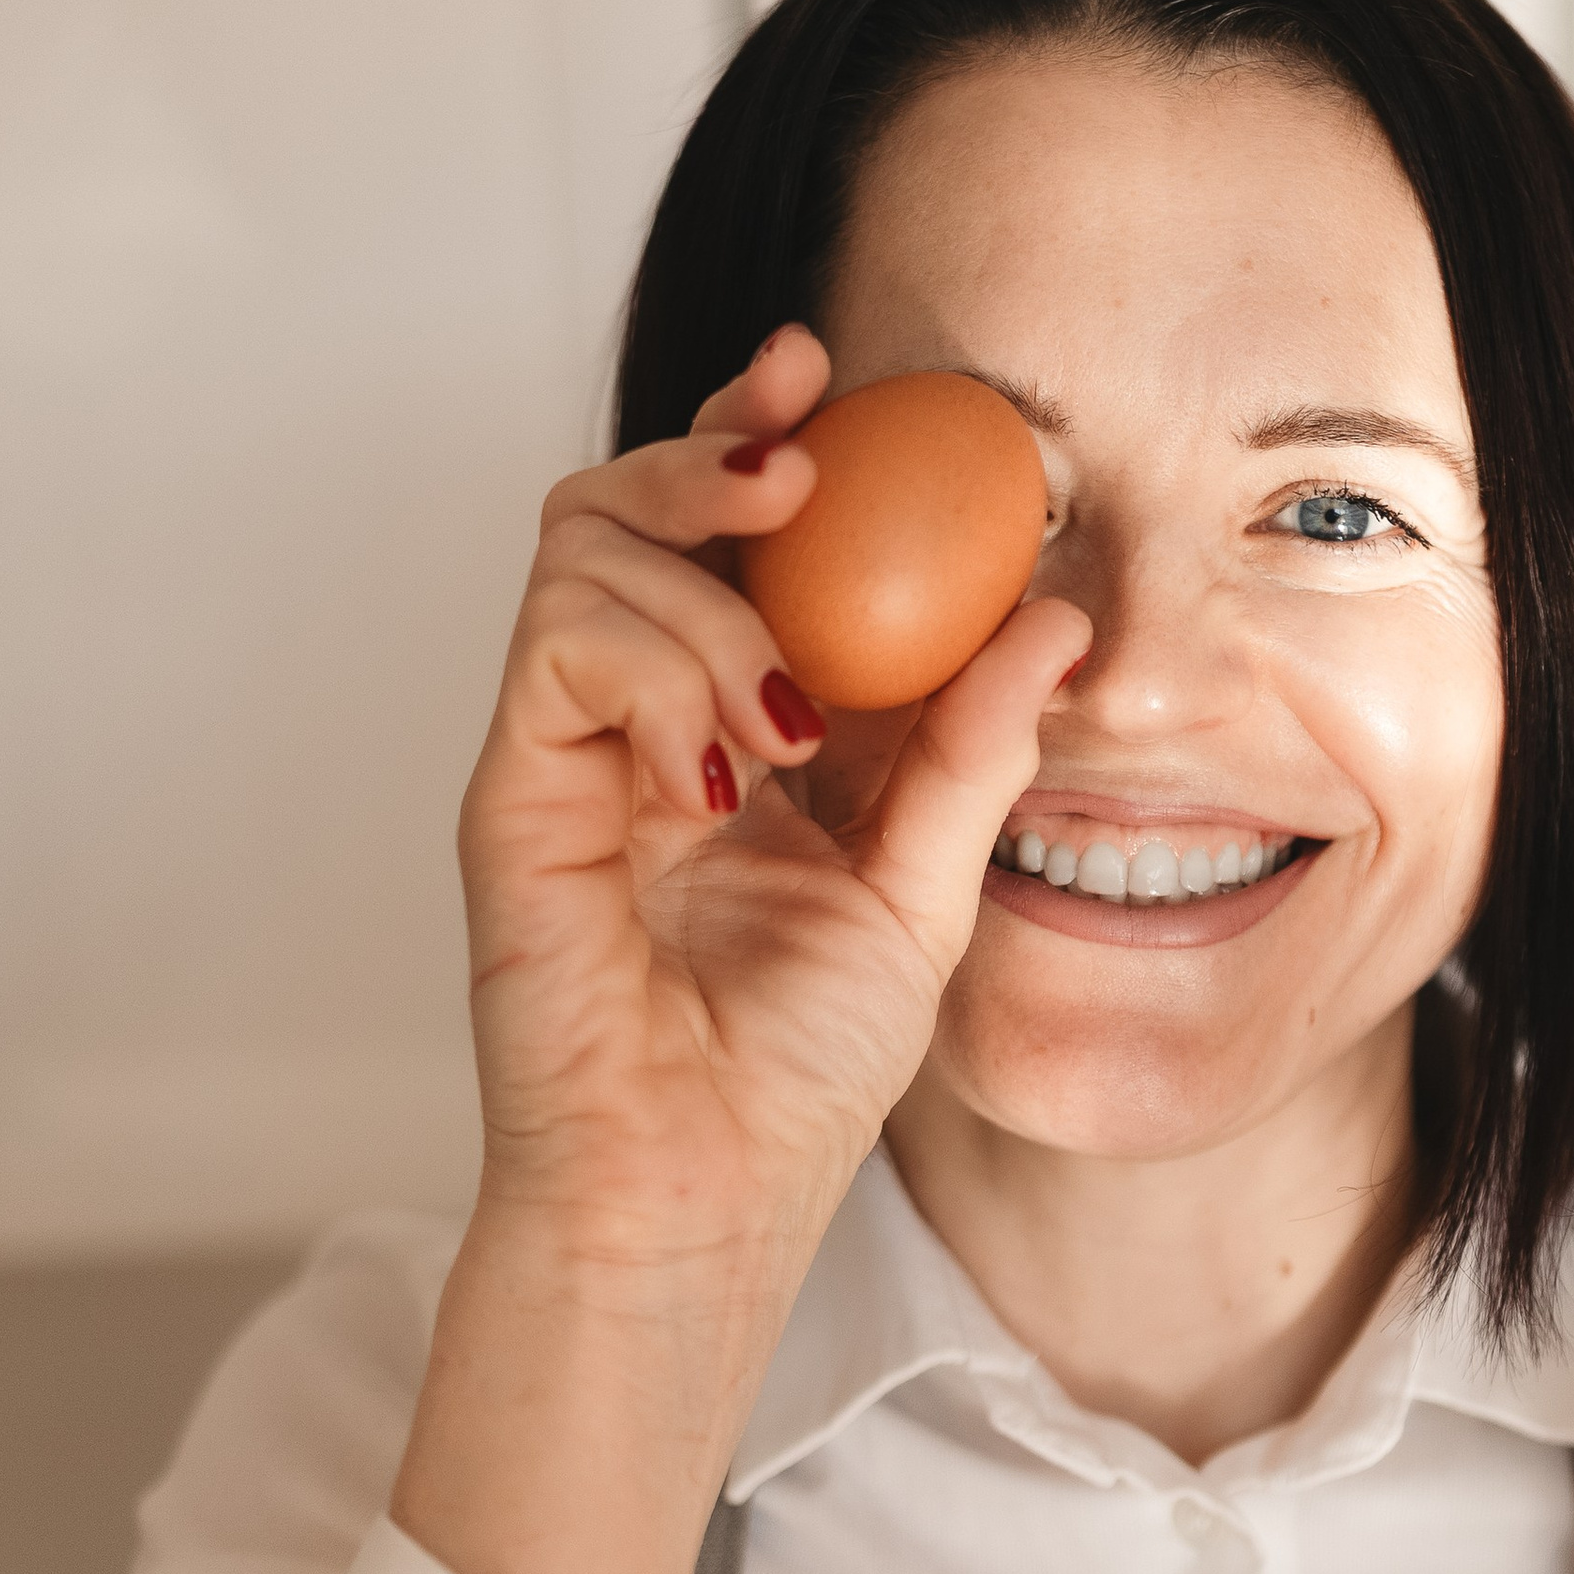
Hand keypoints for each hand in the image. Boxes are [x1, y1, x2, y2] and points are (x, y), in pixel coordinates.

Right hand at [392, 330, 1087, 1573]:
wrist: (702, 1196)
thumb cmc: (794, 1074)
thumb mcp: (924, 889)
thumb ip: (974, 751)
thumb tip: (1061, 615)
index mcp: (731, 723)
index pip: (725, 538)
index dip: (765, 435)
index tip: (835, 378)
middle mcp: (636, 716)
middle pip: (632, 504)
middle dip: (711, 447)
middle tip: (797, 463)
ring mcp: (565, 749)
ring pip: (586, 548)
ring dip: (709, 598)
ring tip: (788, 720)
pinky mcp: (512, 790)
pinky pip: (561, 643)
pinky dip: (657, 669)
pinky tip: (720, 767)